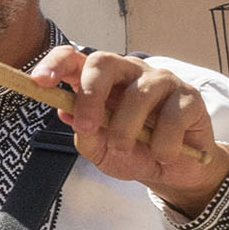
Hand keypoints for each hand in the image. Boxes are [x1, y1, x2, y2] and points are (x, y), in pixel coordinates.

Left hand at [30, 47, 228, 216]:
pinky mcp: (190, 95)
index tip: (38, 82)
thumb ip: (84, 134)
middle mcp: (128, 72)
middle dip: (90, 95)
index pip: (73, 58)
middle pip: (103, 61)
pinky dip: (162, 144)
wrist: (172, 171)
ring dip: (126, 130)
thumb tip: (66, 111)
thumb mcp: (99, 150)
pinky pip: (171, 117)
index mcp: (100, 81)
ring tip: (125, 150)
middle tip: (87, 127)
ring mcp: (160, 80)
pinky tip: (162, 154)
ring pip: (138, 93)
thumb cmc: (131, 153)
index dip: (54, 65)